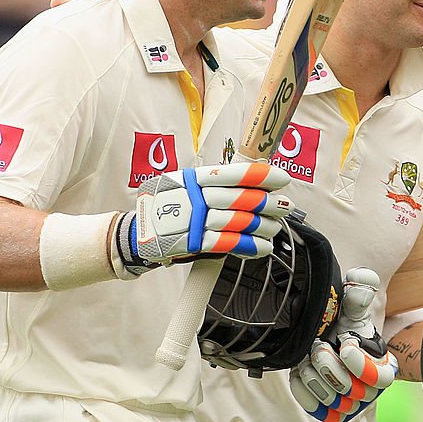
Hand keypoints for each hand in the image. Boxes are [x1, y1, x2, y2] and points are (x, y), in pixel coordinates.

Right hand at [113, 162, 292, 276]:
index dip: (261, 176)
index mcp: (194, 179)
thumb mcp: (182, 183)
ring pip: (239, 222)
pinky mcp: (193, 244)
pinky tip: (263, 247)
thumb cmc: (166, 206)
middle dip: (268, 203)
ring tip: (275, 228)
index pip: (234, 174)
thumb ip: (211, 182)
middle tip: (286, 206)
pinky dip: (249, 246)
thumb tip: (251, 180)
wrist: (136, 234)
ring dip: (263, 226)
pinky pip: (228, 244)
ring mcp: (194, 221)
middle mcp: (195, 197)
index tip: (281, 179)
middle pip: (241, 199)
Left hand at [289, 268, 397, 421]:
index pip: (380, 379)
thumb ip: (358, 293)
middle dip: (329, 366)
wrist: (324, 335)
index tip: (344, 343)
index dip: (360, 364)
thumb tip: (363, 284)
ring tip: (307, 357)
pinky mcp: (330, 412)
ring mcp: (350, 405)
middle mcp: (370, 391)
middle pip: (352, 391)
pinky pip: (318, 410)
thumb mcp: (351, 306)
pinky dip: (303, 391)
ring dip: (314, 377)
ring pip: (333, 402)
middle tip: (317, 346)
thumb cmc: (343, 321)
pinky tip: (299, 371)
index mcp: (383, 366)